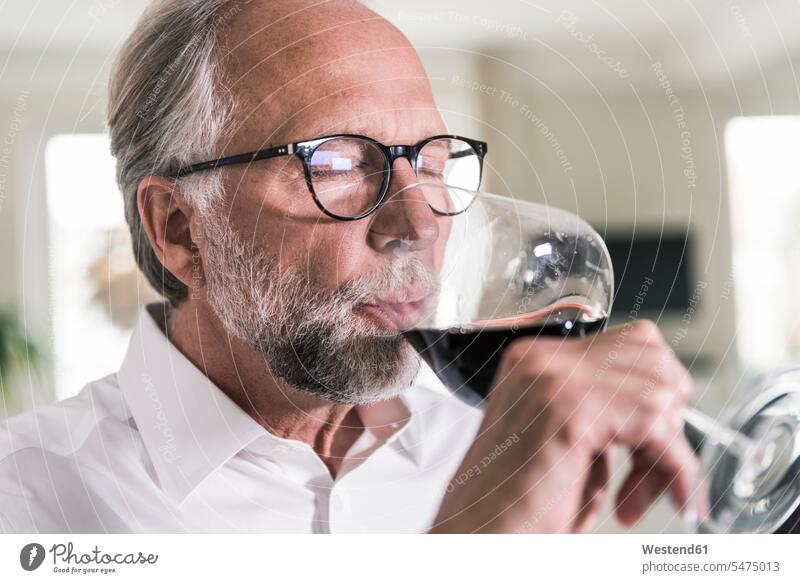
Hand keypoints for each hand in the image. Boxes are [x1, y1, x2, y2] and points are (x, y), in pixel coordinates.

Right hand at [430, 320, 698, 532]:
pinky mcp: (570, 411)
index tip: (653, 448)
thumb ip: (606, 411)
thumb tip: (668, 405)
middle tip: (648, 475)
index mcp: (536, 359)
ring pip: (661, 390)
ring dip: (665, 451)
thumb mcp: (567, 440)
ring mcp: (553, 378)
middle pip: (653, 359)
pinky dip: (671, 466)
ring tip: (635, 495)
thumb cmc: (517, 502)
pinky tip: (649, 497)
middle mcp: (541, 358)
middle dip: (668, 421)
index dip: (658, 399)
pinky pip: (656, 427)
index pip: (633, 344)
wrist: (477, 534)